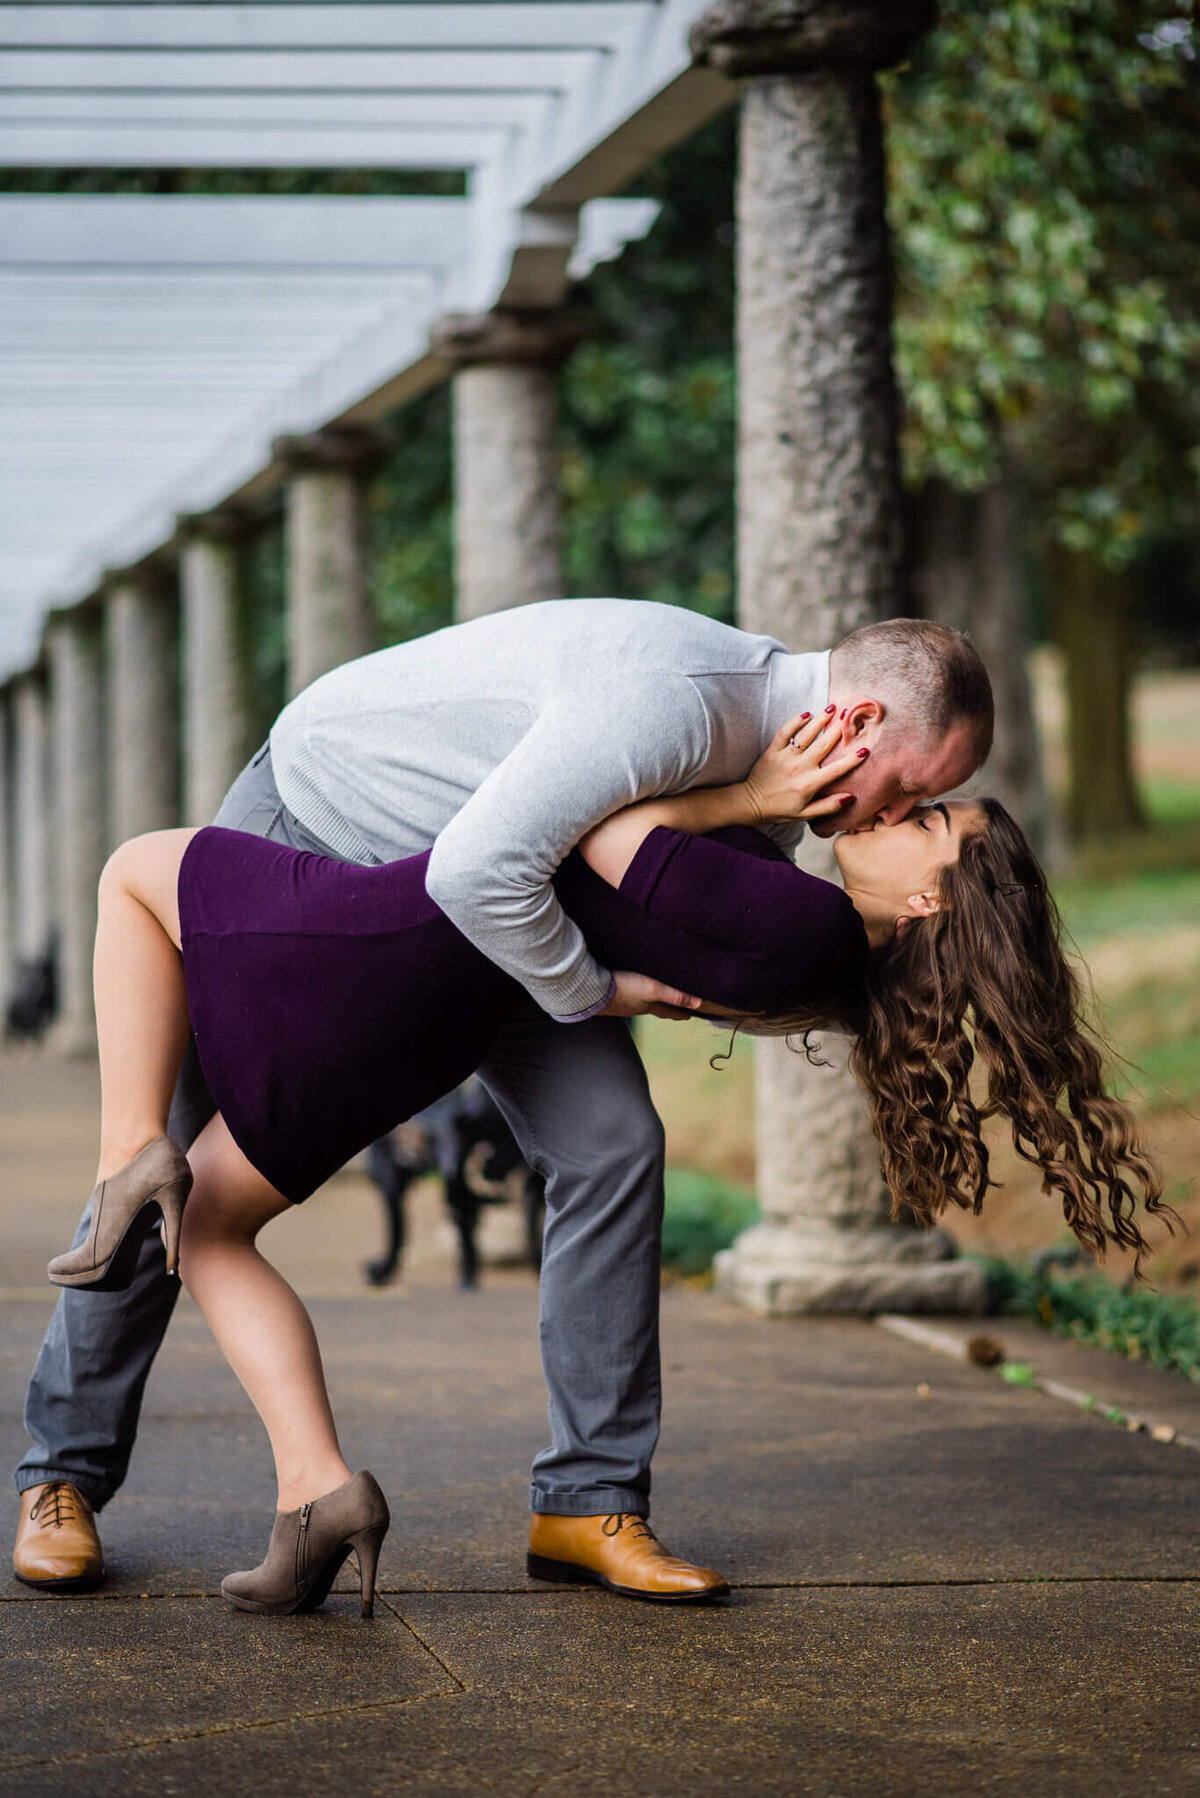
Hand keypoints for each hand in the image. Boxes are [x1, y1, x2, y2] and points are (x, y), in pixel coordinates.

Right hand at [598, 970, 703, 1020]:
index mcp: (648, 1007)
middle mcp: (635, 1007)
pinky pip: (625, 997)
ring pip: (639, 1003)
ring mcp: (621, 1003)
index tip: (690, 1015)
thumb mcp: (653, 989)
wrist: (589, 991)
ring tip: (653, 995)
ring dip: (648, 1000)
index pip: (669, 1012)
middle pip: (655, 1008)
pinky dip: (632, 994)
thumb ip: (674, 995)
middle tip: (675, 1006)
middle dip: (666, 1007)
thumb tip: (697, 1004)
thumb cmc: (622, 989)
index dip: (681, 1013)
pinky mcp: (609, 997)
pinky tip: (627, 988)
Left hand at [741, 709, 865, 826]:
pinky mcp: (772, 750)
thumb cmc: (780, 810)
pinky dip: (795, 721)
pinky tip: (806, 713)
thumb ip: (828, 806)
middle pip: (823, 745)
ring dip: (820, 720)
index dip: (851, 760)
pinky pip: (784, 732)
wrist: (751, 803)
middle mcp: (799, 768)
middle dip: (838, 730)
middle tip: (850, 717)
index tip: (864, 749)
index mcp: (809, 784)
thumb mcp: (805, 814)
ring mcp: (785, 757)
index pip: (835, 770)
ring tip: (832, 708)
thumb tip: (849, 797)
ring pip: (805, 735)